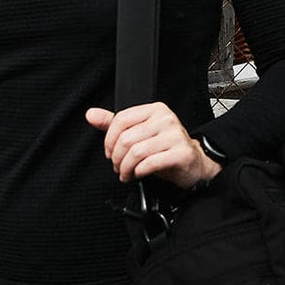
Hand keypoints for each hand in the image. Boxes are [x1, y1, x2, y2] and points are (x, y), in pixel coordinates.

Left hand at [85, 103, 222, 189]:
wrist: (193, 164)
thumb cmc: (165, 149)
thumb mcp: (139, 134)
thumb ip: (114, 124)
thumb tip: (91, 114)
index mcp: (154, 110)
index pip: (121, 120)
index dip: (109, 140)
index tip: (110, 153)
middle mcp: (166, 119)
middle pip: (127, 138)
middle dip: (117, 158)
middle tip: (118, 167)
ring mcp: (175, 135)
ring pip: (136, 152)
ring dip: (126, 168)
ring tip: (126, 173)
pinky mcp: (181, 152)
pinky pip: (150, 163)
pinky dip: (138, 172)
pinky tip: (138, 175)